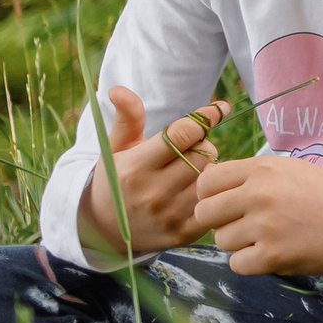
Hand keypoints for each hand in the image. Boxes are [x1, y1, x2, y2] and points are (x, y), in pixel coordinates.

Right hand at [79, 87, 228, 256]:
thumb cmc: (115, 178)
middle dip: (203, 145)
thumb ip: (127, 118)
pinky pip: (214, 203)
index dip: (205, 117)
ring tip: (192, 169)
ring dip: (208, 169)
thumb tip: (118, 89)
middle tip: (191, 148)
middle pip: (204, 154)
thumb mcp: (115, 148)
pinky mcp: (182, 233)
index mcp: (136, 167)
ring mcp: (169, 215)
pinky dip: (211, 193)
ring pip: (212, 177)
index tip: (218, 109)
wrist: (104, 229)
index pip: (184, 134)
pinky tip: (198, 189)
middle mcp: (152, 192)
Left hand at [192, 155, 322, 277]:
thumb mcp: (284, 169)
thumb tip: (204, 181)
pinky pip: (237, 264)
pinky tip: (270, 252)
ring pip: (221, 240)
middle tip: (242, 223)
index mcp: (261, 169)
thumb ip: (245, 174)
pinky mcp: (273, 256)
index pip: (206, 183)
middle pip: (205, 213)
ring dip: (238, 242)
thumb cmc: (318, 193)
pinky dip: (251, 262)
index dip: (211, 196)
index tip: (227, 202)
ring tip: (265, 236)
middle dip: (219, 221)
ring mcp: (266, 226)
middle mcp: (259, 195)